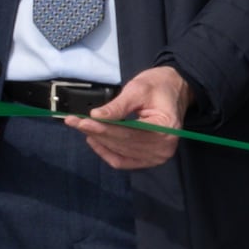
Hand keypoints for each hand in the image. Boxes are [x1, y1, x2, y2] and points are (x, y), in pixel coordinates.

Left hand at [69, 63, 190, 172]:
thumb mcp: (138, 89)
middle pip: (122, 145)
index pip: (129, 133)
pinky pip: (122, 162)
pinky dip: (106, 152)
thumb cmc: (158, 86)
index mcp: (166, 129)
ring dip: (99, 141)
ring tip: (82, 127)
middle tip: (74, 122)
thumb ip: (118, 105)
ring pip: (119, 153)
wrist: (174, 90)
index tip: (80, 121)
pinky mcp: (148, 160)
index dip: (102, 128)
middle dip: (97, 133)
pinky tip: (94, 140)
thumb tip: (96, 115)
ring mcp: (157, 157)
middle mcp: (164, 148)